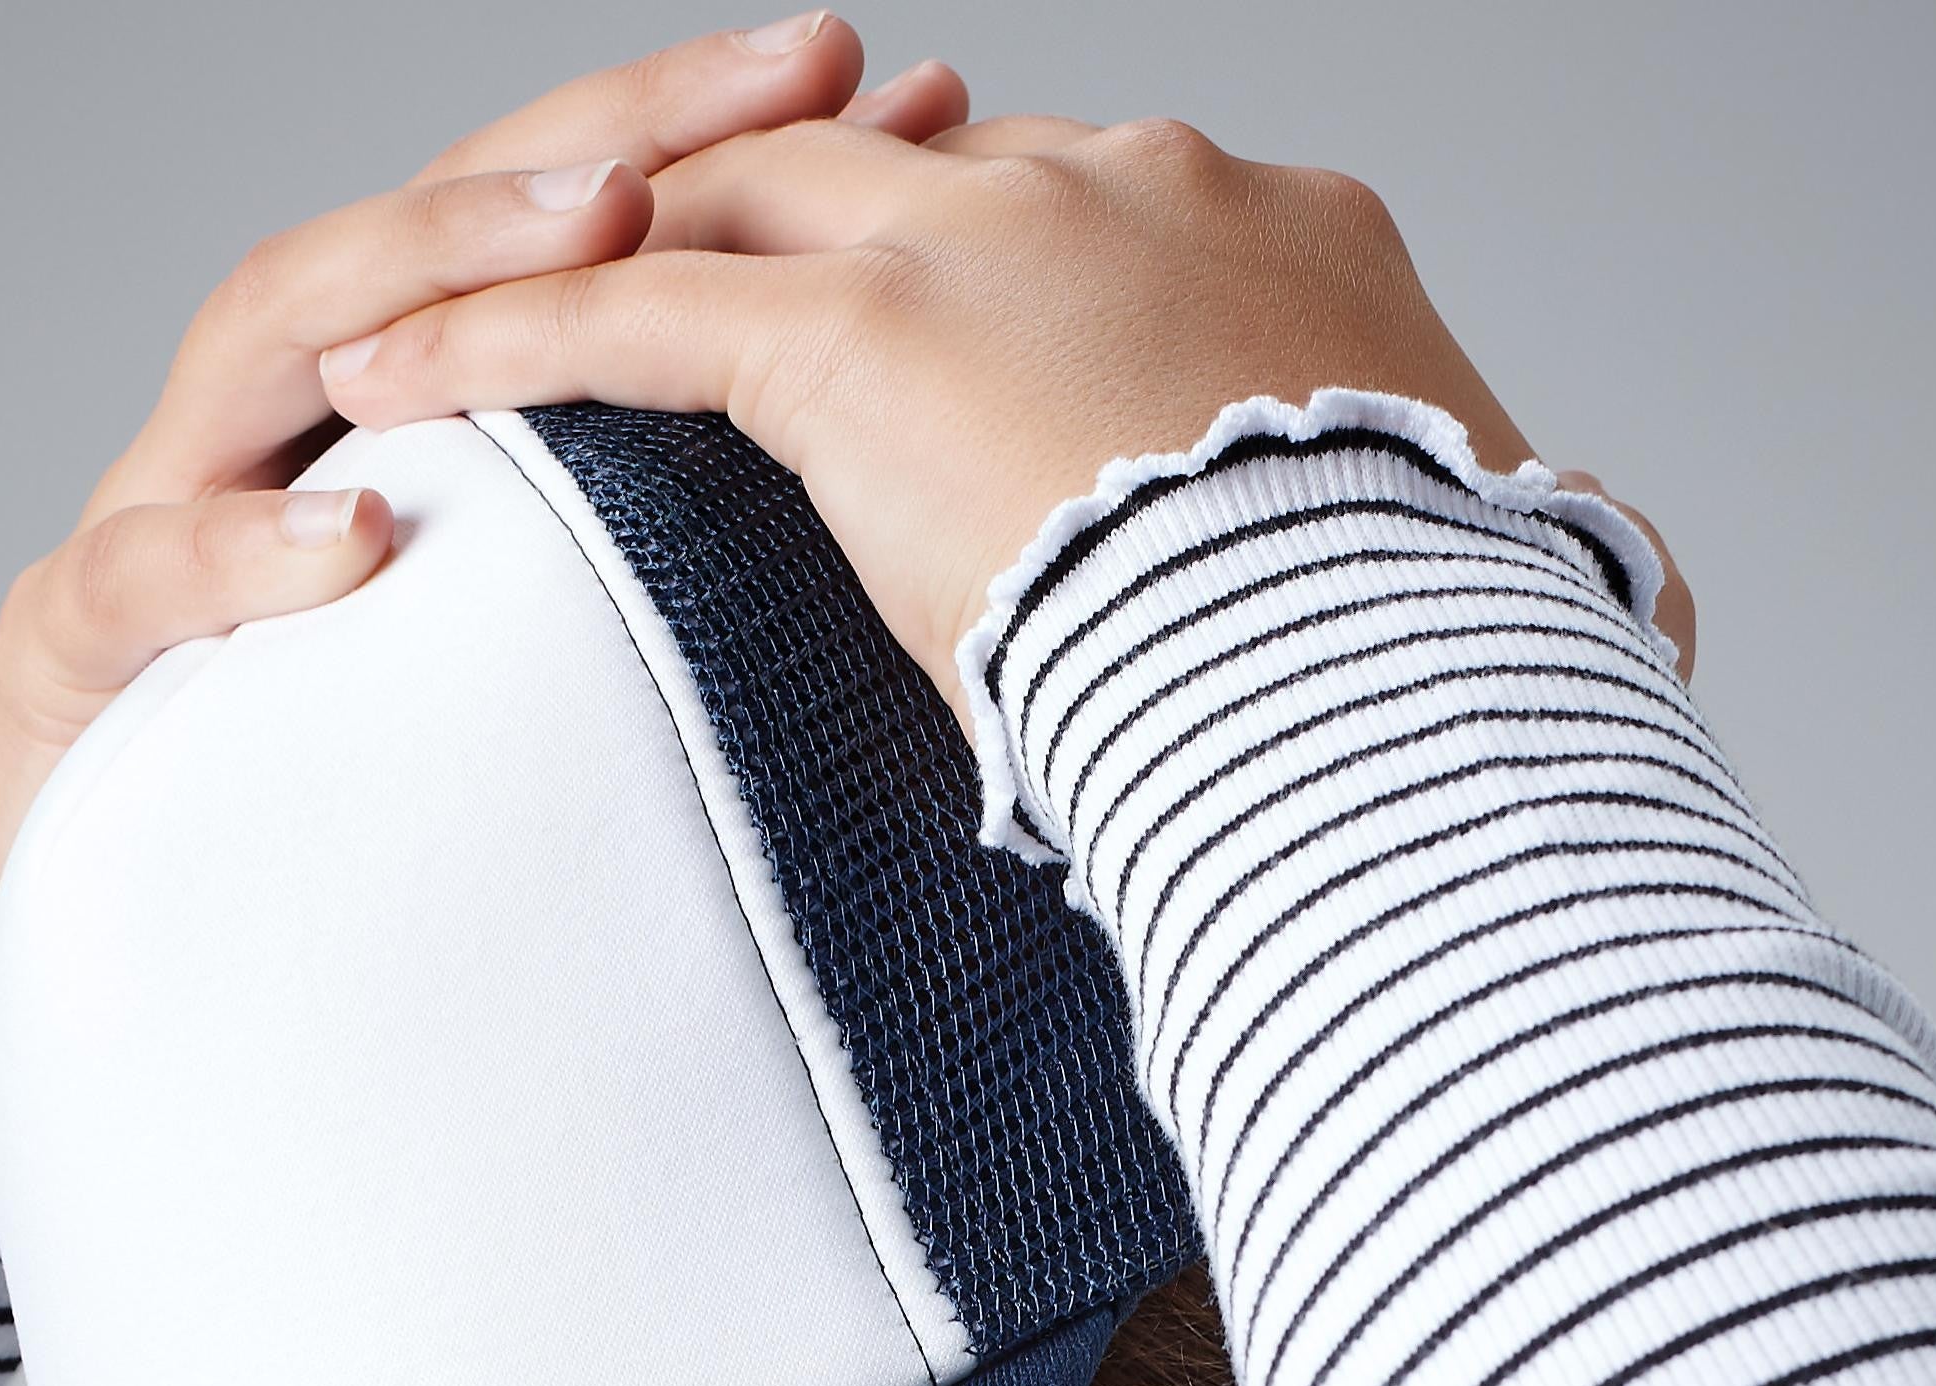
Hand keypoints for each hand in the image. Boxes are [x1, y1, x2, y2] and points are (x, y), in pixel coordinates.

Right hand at [0, 16, 968, 1186]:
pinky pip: (140, 578)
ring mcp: (153, 513)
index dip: (706, 150)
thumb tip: (841, 542)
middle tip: (792, 73)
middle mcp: (267, 427)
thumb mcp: (507, 678)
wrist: (92, 953)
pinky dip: (246, 551)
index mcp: (383, 423)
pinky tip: (359, 538)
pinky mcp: (70, 649)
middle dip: (609, 135)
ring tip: (603, 227)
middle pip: (426, 235)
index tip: (894, 89)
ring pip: (268, 333)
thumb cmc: (318, 807)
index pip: (541, 243)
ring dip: (433, 269)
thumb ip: (621, 579)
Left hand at [320, 115, 1635, 716]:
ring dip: (583, 256)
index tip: (898, 306)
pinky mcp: (858, 339)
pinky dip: (505, 341)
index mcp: (1270, 237)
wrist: (1397, 677)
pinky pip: (632, 320)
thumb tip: (1532, 604)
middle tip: (638, 258)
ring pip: (722, 206)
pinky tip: (403, 374)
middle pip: (871, 159)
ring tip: (450, 312)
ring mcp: (983, 246)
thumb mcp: (1468, 574)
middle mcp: (1116, 192)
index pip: (1065, 209)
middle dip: (750, 198)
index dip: (959, 246)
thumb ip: (1437, 550)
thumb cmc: (1454, 666)